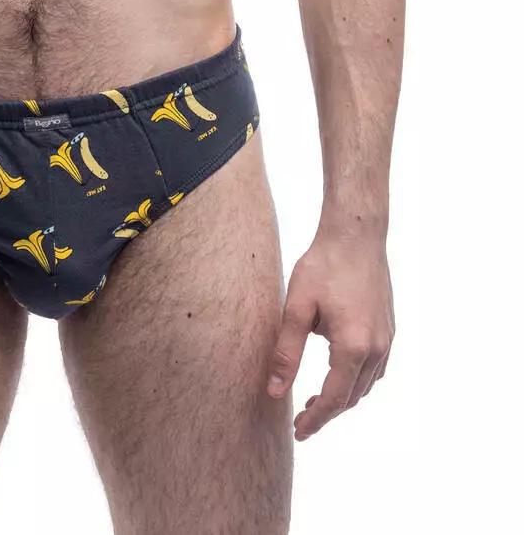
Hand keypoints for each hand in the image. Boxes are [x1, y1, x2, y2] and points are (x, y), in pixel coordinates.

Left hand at [266, 223, 394, 440]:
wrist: (356, 234)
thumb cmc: (323, 265)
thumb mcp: (297, 307)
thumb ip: (287, 351)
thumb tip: (275, 390)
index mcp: (353, 346)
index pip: (335, 399)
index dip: (316, 419)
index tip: (298, 431)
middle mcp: (376, 348)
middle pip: (353, 396)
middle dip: (328, 411)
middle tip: (302, 419)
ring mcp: (387, 339)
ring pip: (366, 385)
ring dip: (343, 397)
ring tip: (316, 399)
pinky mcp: (389, 328)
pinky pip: (375, 368)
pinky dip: (357, 380)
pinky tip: (339, 373)